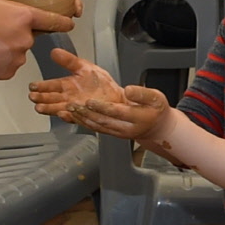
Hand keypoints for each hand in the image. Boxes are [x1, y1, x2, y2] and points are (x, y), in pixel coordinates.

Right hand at [0, 0, 75, 81]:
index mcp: (23, 17)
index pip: (54, 19)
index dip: (63, 20)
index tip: (69, 21)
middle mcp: (26, 39)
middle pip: (28, 34)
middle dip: (16, 30)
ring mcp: (17, 58)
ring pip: (17, 49)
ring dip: (6, 45)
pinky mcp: (7, 73)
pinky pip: (7, 64)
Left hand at [31, 50, 172, 141]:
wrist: (156, 127)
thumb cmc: (156, 110)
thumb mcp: (157, 97)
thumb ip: (142, 94)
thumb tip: (128, 91)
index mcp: (139, 118)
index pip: (118, 112)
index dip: (102, 107)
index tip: (89, 100)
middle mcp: (126, 129)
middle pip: (103, 121)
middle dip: (86, 113)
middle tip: (72, 105)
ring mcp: (118, 133)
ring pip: (97, 126)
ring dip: (81, 118)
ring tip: (68, 109)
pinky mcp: (111, 134)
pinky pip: (95, 128)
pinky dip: (82, 122)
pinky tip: (72, 116)